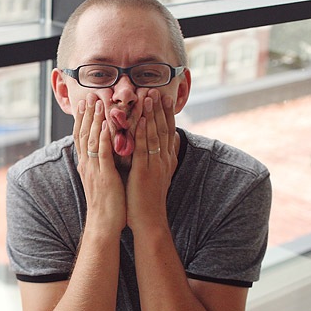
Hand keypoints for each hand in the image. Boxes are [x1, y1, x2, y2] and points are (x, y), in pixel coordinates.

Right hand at [74, 94, 125, 233]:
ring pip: (92, 140)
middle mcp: (87, 165)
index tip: (84, 103)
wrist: (104, 224)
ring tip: (97, 103)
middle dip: (87, 114)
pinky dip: (103, 138)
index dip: (82, 119)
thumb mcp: (102, 179)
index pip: (81, 137)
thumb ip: (102, 164)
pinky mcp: (104, 176)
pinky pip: (103, 154)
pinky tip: (105, 125)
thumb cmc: (107, 204)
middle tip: (89, 95)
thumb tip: (105, 152)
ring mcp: (94, 170)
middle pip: (83, 134)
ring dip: (94, 120)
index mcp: (87, 165)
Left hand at [126, 90, 176, 230]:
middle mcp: (164, 160)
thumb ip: (162, 157)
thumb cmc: (148, 199)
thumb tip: (168, 142)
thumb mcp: (158, 175)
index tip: (165, 97)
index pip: (168, 132)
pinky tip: (142, 118)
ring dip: (152, 113)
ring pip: (155, 134)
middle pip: (163, 129)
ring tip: (149, 95)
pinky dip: (143, 131)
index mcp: (166, 160)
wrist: (148, 220)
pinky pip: (144, 148)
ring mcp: (155, 165)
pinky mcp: (145, 171)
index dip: (167, 114)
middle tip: (157, 89)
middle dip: (160, 108)